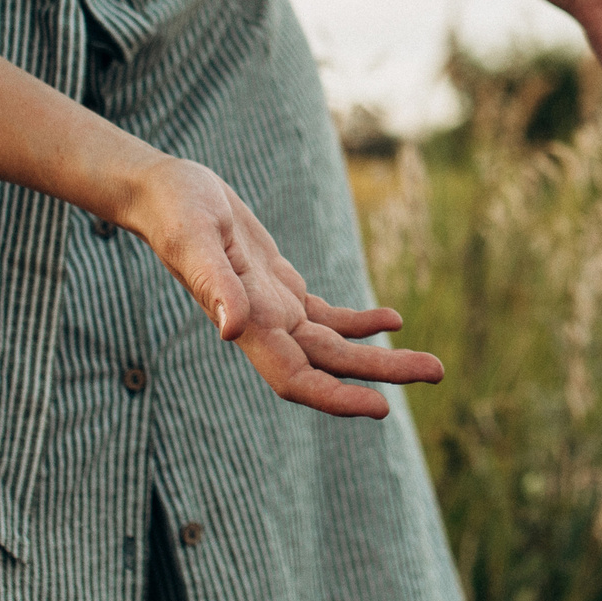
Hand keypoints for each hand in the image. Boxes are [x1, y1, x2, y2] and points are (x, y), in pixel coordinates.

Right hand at [116, 156, 442, 417]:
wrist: (163, 192)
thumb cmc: (175, 210)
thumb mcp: (194, 238)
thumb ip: (213, 283)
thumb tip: (232, 329)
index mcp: (246, 322)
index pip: (296, 377)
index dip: (336, 397)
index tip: (381, 408)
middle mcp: (263, 326)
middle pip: (330, 366)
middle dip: (383, 374)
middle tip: (438, 372)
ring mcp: (273, 310)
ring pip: (335, 346)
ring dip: (381, 355)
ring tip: (431, 363)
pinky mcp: (279, 287)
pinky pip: (327, 317)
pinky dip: (359, 322)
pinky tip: (391, 319)